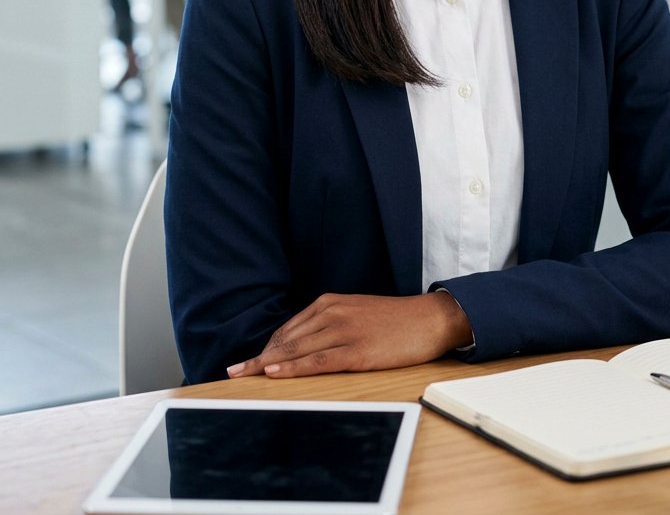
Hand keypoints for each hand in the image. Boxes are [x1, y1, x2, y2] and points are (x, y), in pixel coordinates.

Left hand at [227, 292, 472, 378]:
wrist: (429, 319)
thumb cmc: (395, 320)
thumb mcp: (356, 313)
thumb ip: (331, 323)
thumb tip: (305, 344)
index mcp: (330, 303)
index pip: (288, 329)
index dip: (265, 347)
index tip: (245, 360)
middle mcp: (331, 313)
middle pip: (285, 340)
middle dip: (257, 357)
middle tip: (232, 371)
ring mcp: (343, 331)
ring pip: (295, 350)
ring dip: (266, 364)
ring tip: (243, 376)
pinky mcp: (356, 350)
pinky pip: (317, 361)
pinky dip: (292, 368)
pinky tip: (275, 374)